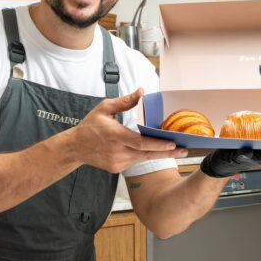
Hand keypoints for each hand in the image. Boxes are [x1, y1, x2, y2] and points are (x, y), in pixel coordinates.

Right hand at [68, 88, 187, 172]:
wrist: (75, 148)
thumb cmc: (90, 126)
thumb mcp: (105, 108)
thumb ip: (125, 101)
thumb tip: (142, 92)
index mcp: (115, 135)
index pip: (140, 142)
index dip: (157, 144)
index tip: (172, 143)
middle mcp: (117, 151)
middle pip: (147, 154)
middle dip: (168, 153)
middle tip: (184, 150)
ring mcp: (117, 162)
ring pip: (142, 158)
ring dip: (158, 154)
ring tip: (175, 150)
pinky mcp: (117, 168)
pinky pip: (135, 161)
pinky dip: (144, 155)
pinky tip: (152, 150)